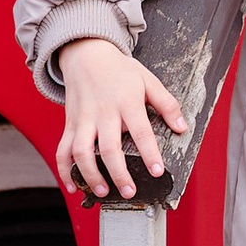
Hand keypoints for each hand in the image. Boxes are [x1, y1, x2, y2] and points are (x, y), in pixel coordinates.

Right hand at [56, 37, 189, 200]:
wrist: (86, 54)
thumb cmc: (119, 69)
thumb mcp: (148, 80)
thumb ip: (167, 104)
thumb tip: (182, 127)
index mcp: (126, 102)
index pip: (140, 131)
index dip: (149, 153)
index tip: (157, 171)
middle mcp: (103, 112)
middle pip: (108, 147)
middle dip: (118, 173)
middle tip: (130, 191)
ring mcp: (83, 120)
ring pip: (82, 151)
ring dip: (90, 175)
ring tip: (102, 192)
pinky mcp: (69, 124)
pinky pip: (62, 150)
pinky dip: (64, 170)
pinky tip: (72, 186)